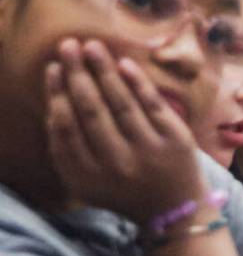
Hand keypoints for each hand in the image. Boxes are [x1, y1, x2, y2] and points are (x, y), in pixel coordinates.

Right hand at [44, 38, 206, 224]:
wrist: (175, 210)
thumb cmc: (124, 186)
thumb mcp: (88, 180)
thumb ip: (68, 148)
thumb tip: (56, 98)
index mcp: (87, 177)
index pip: (65, 129)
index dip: (57, 94)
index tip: (54, 68)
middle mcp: (117, 165)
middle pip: (91, 111)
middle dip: (77, 74)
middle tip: (68, 45)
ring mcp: (149, 152)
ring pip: (121, 104)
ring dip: (104, 70)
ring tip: (91, 45)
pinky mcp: (176, 141)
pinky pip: (153, 104)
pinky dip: (137, 82)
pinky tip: (123, 63)